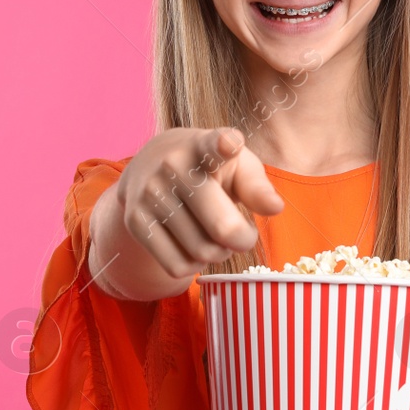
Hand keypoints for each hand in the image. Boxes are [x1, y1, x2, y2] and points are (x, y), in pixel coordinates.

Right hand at [108, 126, 284, 282]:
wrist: (149, 164)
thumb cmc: (210, 168)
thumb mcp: (238, 167)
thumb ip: (257, 186)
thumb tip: (275, 208)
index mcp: (204, 147)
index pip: (213, 145)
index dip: (224, 145)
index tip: (230, 143)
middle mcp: (172, 167)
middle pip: (222, 228)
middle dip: (242, 240)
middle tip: (243, 235)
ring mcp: (150, 194)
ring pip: (201, 252)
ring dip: (218, 253)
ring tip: (215, 236)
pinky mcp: (134, 221)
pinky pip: (177, 266)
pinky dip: (193, 265)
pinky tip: (193, 246)